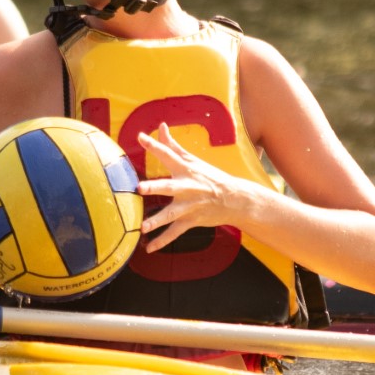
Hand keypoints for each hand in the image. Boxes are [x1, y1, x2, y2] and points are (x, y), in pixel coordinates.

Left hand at [136, 125, 257, 251]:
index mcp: (185, 169)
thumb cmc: (210, 177)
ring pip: (170, 214)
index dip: (154, 145)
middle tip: (140, 188)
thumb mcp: (193, 159)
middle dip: (155, 187)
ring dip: (156, 221)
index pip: (167, 154)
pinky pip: (174, 233)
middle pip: (168, 186)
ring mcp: (188, 205)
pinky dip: (162, 241)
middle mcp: (186, 187)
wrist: (234, 199)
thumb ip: (173, 145)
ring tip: (143, 227)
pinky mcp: (190, 220)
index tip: (140, 137)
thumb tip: (160, 126)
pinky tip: (149, 248)